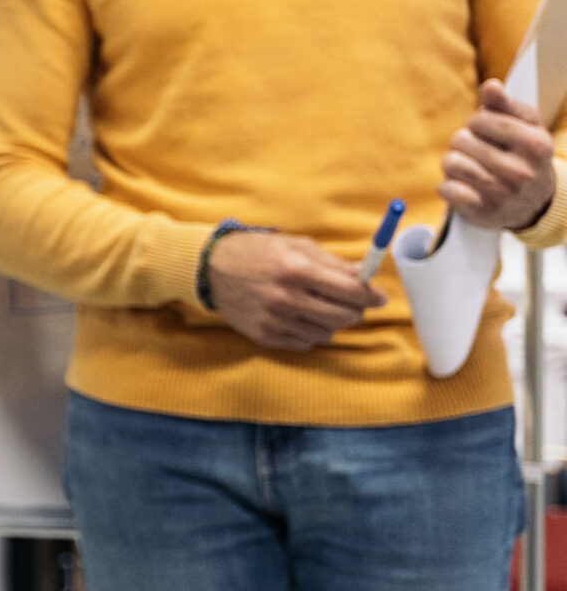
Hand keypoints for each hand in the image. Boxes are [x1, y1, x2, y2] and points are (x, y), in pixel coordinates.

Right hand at [205, 230, 383, 350]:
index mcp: (297, 270)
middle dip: (356, 311)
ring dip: (331, 323)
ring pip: (326, 334)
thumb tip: (366, 276)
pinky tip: (300, 317)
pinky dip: (310, 332)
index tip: (379, 297)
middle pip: (344, 317)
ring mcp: (273, 319)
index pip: (352, 291)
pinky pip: (304, 343)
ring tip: (320, 308)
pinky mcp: (263, 335)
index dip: (372, 295)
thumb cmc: (258, 252)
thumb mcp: (297, 246)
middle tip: (354, 304)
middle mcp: (286, 297)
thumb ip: (334, 263)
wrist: (210, 268)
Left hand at [444, 79, 558, 231]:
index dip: (477, 122)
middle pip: (461, 140)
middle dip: (464, 142)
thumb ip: (505, 104)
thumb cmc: (525, 154)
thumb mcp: (525, 126)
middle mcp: (521, 171)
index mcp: (535, 144)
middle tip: (478, 151)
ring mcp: (502, 194)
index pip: (480, 120)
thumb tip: (490, 85)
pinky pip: (447, 190)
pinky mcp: (483, 212)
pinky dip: (448, 186)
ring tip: (467, 166)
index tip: (487, 131)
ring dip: (452, 162)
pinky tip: (462, 186)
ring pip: (451, 163)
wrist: (536, 202)